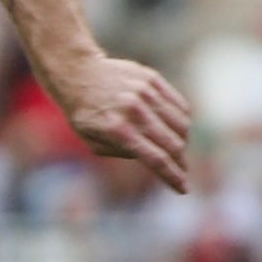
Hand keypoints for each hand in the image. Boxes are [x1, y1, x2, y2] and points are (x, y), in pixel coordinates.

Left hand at [54, 50, 192, 193]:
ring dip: (182, 141)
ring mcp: (145, 92)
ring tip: (175, 147)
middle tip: (181, 169)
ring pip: (182, 124)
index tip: (183, 188)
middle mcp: (134, 110)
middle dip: (180, 162)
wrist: (77, 73)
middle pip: (173, 144)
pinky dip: (182, 120)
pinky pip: (181, 105)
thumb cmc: (84, 114)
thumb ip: (124, 153)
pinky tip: (175, 127)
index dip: (173, 176)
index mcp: (117, 130)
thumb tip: (156, 160)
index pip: (156, 159)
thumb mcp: (93, 143)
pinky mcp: (153, 79)